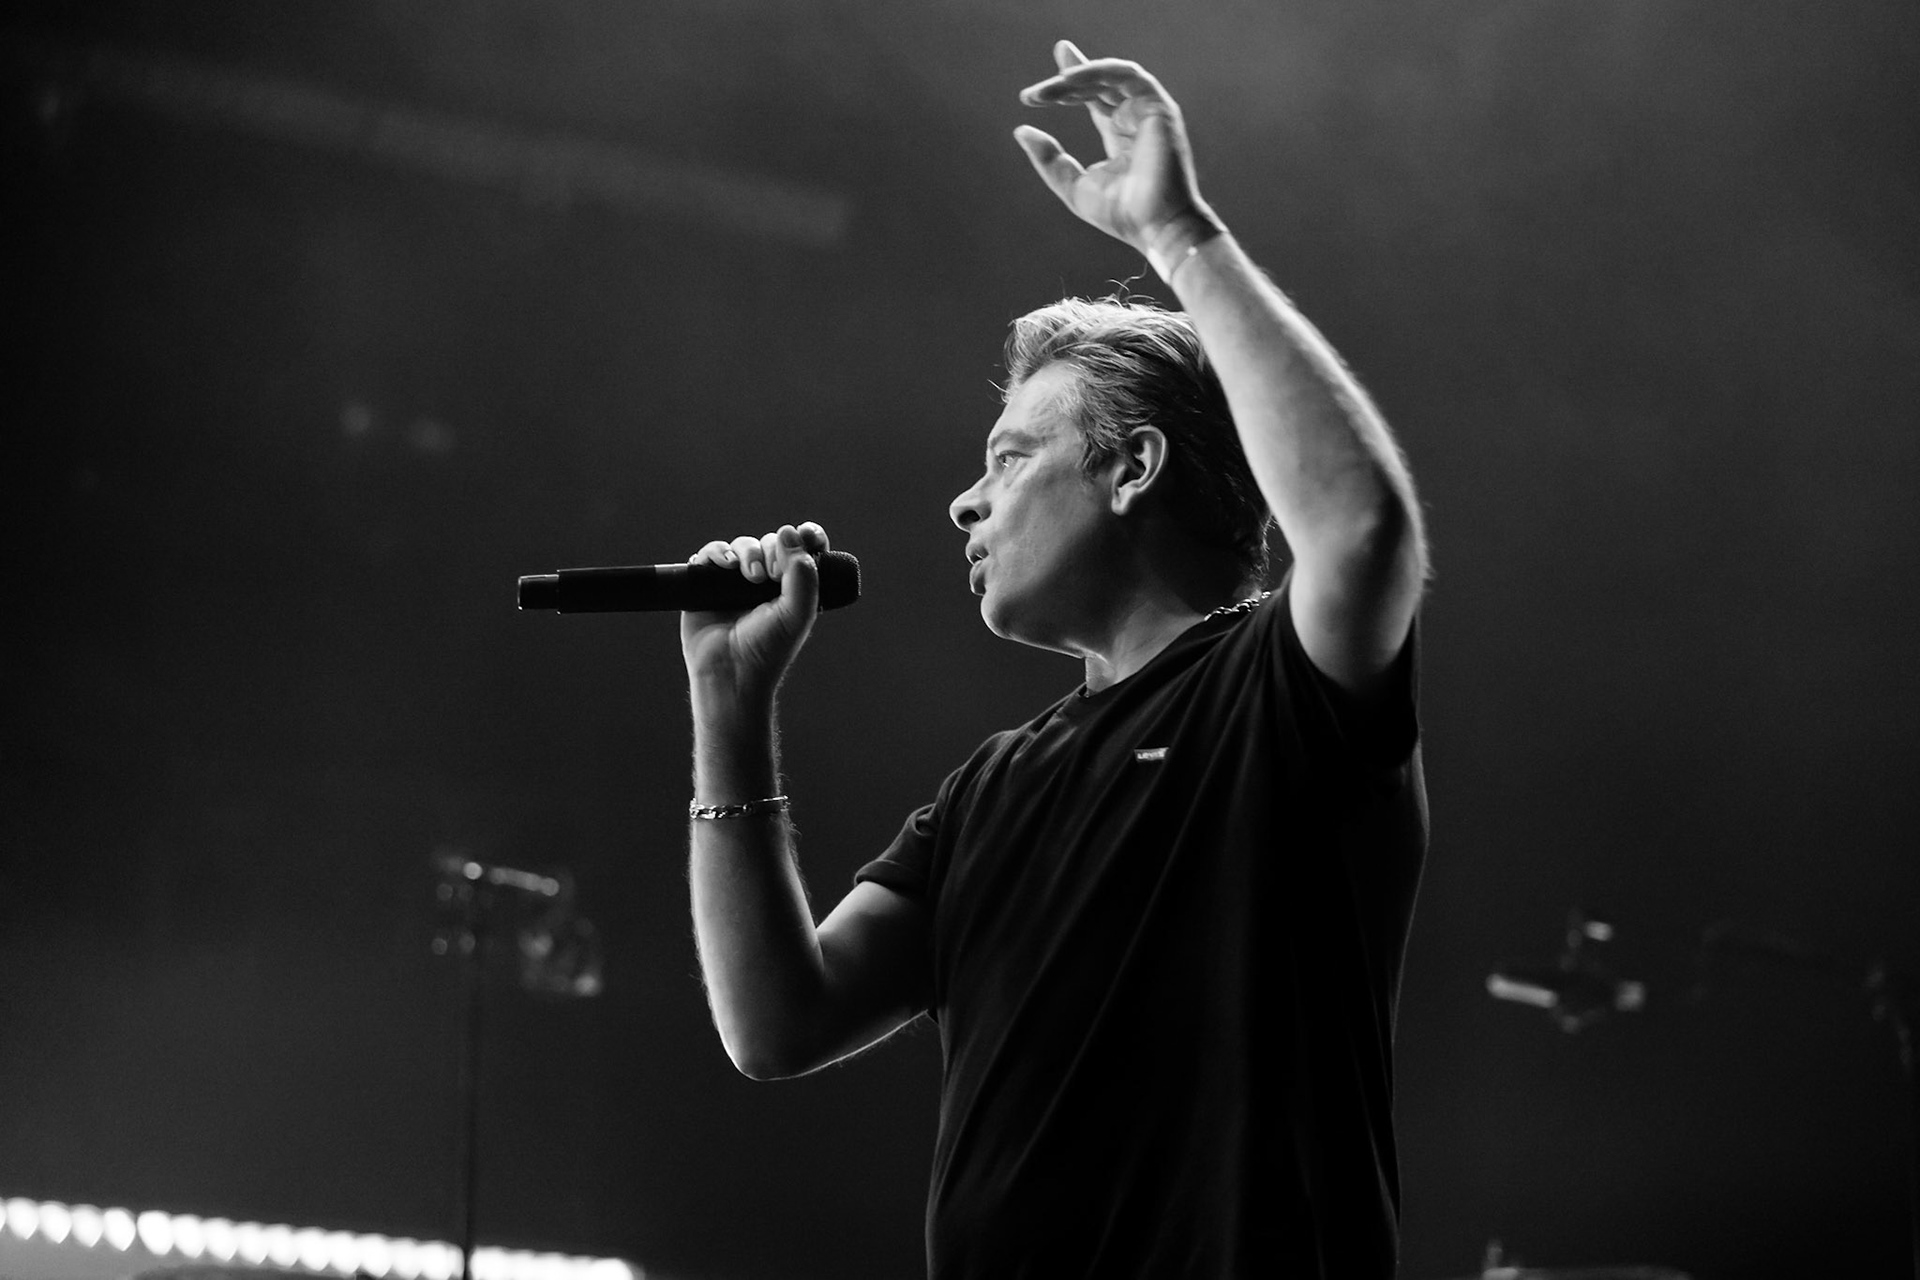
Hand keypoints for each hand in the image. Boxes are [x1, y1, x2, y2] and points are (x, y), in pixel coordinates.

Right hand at [681, 522, 830, 708]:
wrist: (729, 674)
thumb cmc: (768, 650)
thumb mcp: (797, 614)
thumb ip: (803, 575)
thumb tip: (790, 532)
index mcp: (793, 587)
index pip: (805, 550)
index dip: (807, 536)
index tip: (807, 534)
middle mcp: (766, 581)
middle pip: (772, 542)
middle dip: (773, 550)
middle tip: (772, 575)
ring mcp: (735, 581)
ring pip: (743, 545)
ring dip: (747, 552)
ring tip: (748, 575)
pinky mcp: (707, 584)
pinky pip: (711, 554)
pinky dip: (716, 553)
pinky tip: (723, 565)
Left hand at [1014, 41, 1217, 258]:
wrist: (1156, 227)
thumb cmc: (1122, 215)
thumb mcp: (1074, 186)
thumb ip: (1049, 160)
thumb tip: (1021, 131)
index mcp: (1119, 134)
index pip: (1094, 97)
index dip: (1069, 83)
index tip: (1038, 86)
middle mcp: (1134, 117)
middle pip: (1098, 83)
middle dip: (1063, 82)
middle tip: (1031, 96)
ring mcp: (1148, 110)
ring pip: (1109, 76)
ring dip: (1075, 77)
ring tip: (1045, 92)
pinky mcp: (1158, 106)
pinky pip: (1126, 75)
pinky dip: (1097, 72)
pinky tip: (1068, 81)